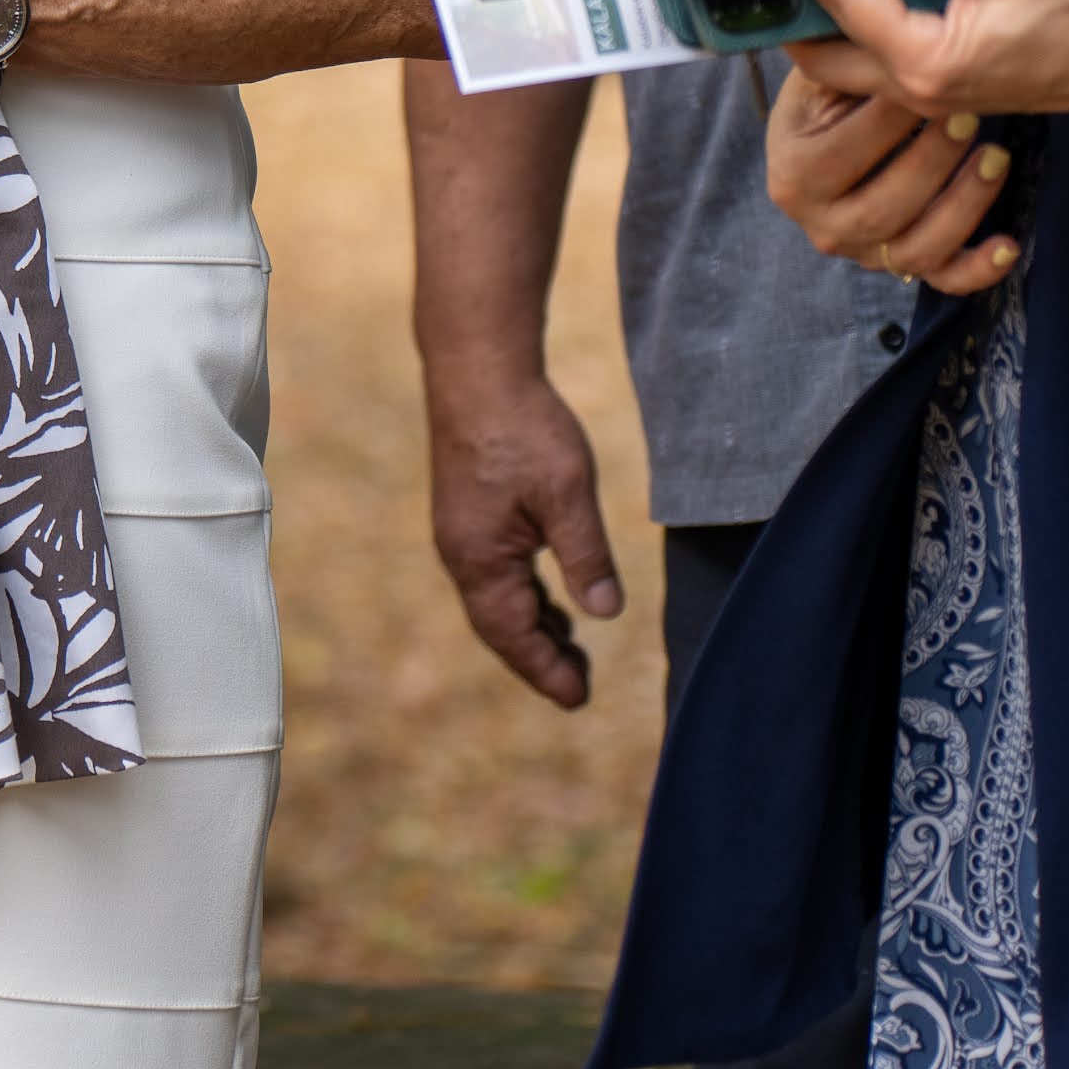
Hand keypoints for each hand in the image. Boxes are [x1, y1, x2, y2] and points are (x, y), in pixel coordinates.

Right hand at [422, 363, 619, 709]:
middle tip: (581, 686)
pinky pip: (496, 574)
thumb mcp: (568, 496)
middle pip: (499, 624)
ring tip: (572, 649)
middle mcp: (462, 553)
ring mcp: (462, 533)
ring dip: (533, 627)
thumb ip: (586, 558)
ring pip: (497, 599)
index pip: (512, 633)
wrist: (477, 370)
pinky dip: (525, 596)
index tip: (579, 698)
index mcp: (479, 557)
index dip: (545, 669)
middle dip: (538, 657)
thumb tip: (605, 614)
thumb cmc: (523, 430)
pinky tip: (552, 597)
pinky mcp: (469, 513)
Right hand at [763, 64, 1018, 293]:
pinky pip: (945, 280)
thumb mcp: (820, 79)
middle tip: (969, 115)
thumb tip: (855, 8)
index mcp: (792, 176)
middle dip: (932, 161)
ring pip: (917, 248)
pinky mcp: (903, 267)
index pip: (840, 155)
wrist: (825, 143)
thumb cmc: (830, 102)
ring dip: (964, 204)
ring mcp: (864, 253)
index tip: (926, 82)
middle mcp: (822, 224)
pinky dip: (979, 269)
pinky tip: (1008, 243)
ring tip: (996, 157)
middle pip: (882, 208)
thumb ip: (839, 61)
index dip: (886, 120)